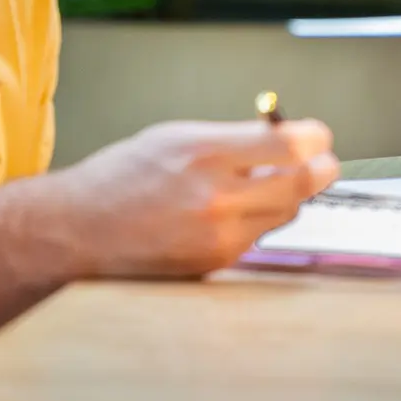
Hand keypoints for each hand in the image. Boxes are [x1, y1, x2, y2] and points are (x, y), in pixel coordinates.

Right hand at [45, 118, 336, 277]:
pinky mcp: (215, 264)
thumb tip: (286, 138)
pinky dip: (257, 223)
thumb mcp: (176, 137)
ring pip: (285, 213)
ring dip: (288, 197)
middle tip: (324, 163)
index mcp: (206, 153)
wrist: (76, 232)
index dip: (314, 137)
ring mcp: (218, 236)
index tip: (317, 136)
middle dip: (322, 169)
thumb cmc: (121, 178)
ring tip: (269, 184)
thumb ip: (234, 138)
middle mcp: (217, 197)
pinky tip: (234, 212)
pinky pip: (258, 238)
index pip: (290, 144)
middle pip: (303, 183)